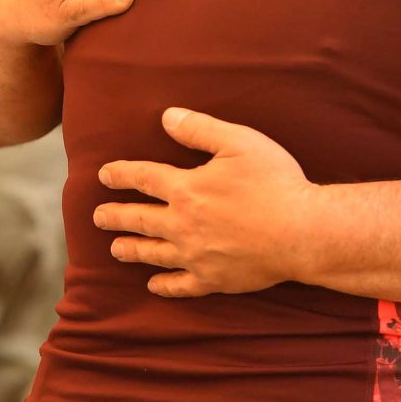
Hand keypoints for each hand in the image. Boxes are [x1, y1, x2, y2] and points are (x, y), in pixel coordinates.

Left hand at [93, 107, 320, 297]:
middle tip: (98, 217)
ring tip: (115, 249)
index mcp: (186, 189)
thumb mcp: (240, 142)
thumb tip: (167, 116)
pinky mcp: (213, 279)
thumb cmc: (275, 183)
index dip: (121, 174)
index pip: (143, 178)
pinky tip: (154, 284)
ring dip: (131, 249)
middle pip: (139, 219)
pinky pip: (180, 285)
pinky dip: (164, 285)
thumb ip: (200, 129)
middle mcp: (183, 225)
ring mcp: (196, 256)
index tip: (103, 175)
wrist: (302, 232)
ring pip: (153, 253)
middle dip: (115, 216)